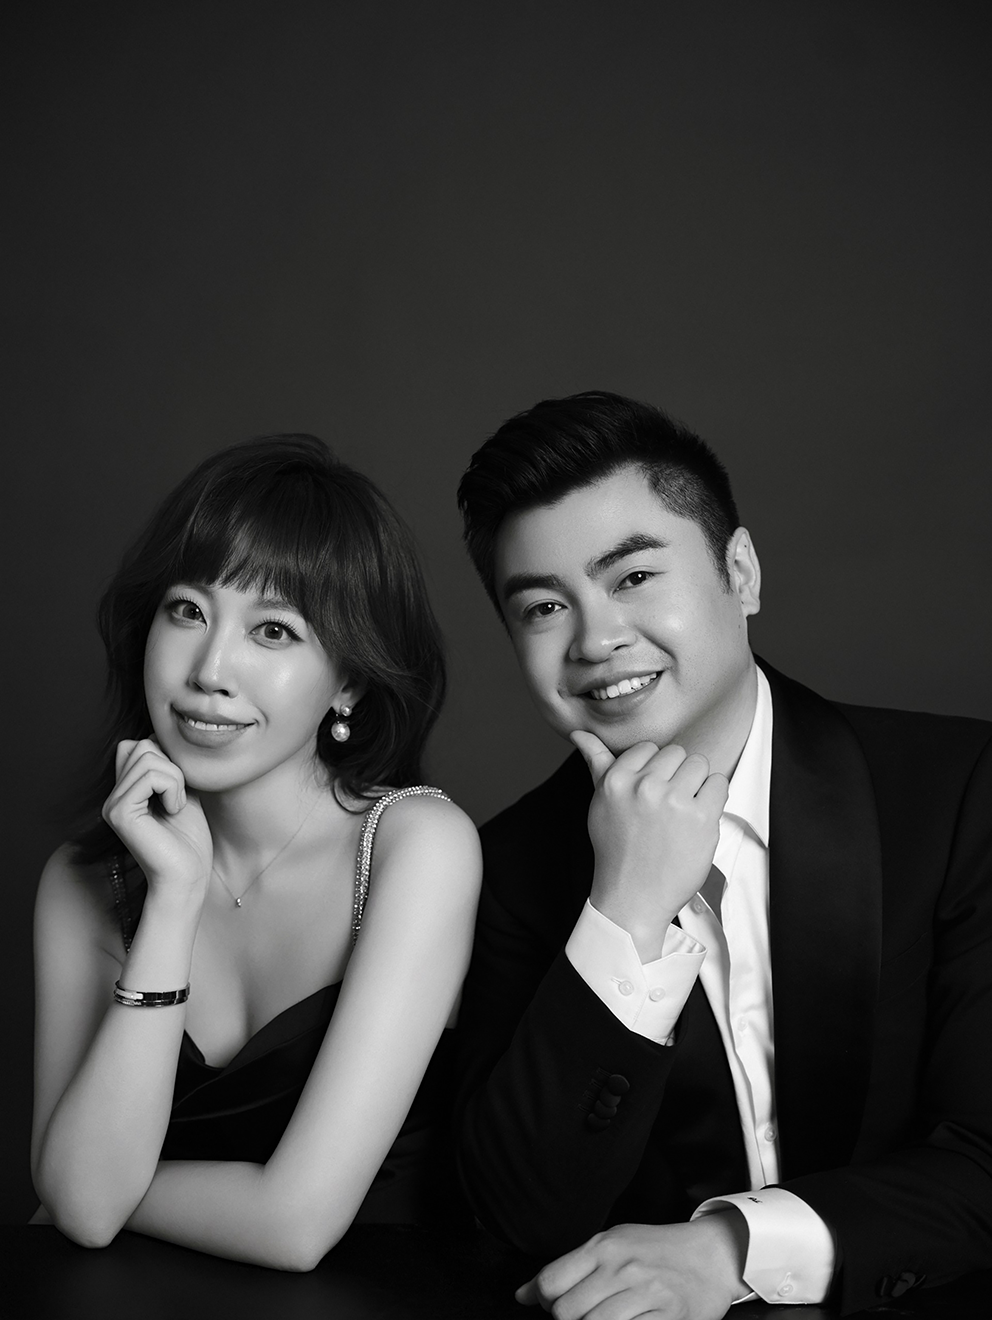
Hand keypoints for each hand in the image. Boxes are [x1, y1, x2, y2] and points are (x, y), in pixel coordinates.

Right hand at [102, 739, 211, 898]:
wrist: (188, 876)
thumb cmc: (190, 841)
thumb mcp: (182, 793)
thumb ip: (168, 767)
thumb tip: (160, 734)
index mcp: (126, 792)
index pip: (137, 745)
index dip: (166, 757)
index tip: (179, 788)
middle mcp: (114, 796)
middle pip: (141, 745)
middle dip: (172, 766)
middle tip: (178, 797)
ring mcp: (113, 805)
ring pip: (147, 757)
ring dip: (175, 779)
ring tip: (175, 806)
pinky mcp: (119, 813)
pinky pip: (148, 775)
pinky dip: (171, 788)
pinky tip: (172, 811)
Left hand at [516, 1216, 747, 1319]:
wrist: (711, 1255)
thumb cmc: (656, 1250)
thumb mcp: (611, 1245)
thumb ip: (568, 1268)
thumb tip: (522, 1294)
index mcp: (604, 1245)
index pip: (551, 1281)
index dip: (544, 1300)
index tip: (554, 1303)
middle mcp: (621, 1267)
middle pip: (566, 1312)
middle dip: (566, 1319)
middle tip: (582, 1314)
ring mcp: (645, 1292)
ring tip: (602, 1318)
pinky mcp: (666, 1316)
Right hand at [571, 732, 728, 959]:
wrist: (633, 898)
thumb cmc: (617, 851)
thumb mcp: (600, 803)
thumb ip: (596, 764)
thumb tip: (580, 733)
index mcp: (617, 780)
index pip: (649, 748)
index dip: (654, 771)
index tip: (650, 795)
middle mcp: (644, 787)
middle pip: (677, 753)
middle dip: (677, 776)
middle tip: (667, 807)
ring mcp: (674, 801)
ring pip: (700, 764)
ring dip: (697, 785)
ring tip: (683, 812)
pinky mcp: (701, 817)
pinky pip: (719, 784)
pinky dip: (714, 798)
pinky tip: (698, 818)